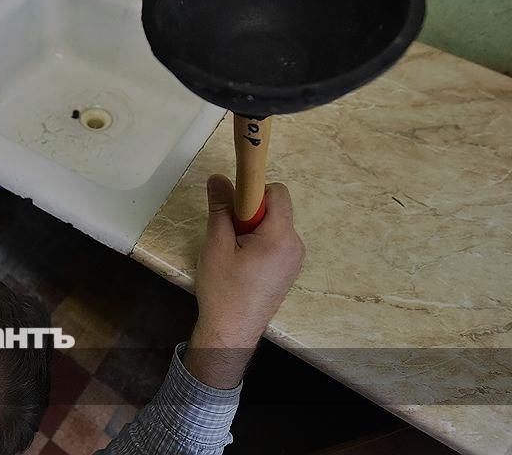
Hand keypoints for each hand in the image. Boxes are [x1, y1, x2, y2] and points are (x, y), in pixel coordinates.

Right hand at [183, 175, 304, 387]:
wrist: (231, 333)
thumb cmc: (223, 289)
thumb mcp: (216, 245)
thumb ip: (220, 208)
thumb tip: (218, 178)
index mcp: (280, 236)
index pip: (277, 192)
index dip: (253, 192)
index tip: (233, 206)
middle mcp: (295, 245)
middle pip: (276, 208)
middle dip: (251, 212)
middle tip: (229, 234)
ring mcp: (295, 259)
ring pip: (275, 225)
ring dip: (254, 228)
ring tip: (234, 252)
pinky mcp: (288, 270)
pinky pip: (277, 242)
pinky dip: (260, 242)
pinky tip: (243, 263)